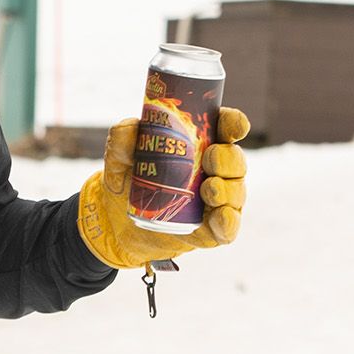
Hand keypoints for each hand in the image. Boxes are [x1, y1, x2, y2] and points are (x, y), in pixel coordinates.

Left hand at [73, 106, 250, 269]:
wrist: (117, 223)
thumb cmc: (128, 182)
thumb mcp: (119, 158)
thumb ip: (122, 139)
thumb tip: (132, 126)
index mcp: (200, 146)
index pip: (225, 129)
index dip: (234, 124)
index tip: (236, 125)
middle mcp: (215, 171)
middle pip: (234, 160)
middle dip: (226, 158)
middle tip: (209, 159)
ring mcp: (217, 201)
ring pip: (235, 192)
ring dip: (227, 189)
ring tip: (209, 189)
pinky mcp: (212, 230)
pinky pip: (229, 227)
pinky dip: (228, 221)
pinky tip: (221, 216)